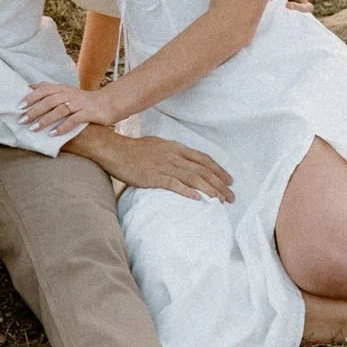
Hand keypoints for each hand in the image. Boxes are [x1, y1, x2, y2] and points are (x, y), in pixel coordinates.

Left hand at [22, 80, 123, 135]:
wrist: (109, 103)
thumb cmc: (84, 100)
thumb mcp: (66, 91)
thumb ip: (49, 89)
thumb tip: (30, 86)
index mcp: (63, 88)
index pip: (45, 90)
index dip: (31, 97)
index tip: (19, 106)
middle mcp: (70, 94)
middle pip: (50, 100)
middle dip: (35, 110)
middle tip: (22, 120)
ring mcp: (80, 103)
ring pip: (60, 110)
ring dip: (45, 120)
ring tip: (33, 129)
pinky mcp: (88, 113)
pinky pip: (73, 120)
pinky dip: (62, 127)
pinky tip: (52, 134)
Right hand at [70, 129, 233, 201]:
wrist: (114, 150)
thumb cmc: (134, 150)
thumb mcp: (158, 146)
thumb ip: (173, 154)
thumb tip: (185, 163)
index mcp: (176, 147)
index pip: (203, 159)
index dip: (218, 170)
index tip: (230, 181)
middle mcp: (173, 155)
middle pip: (202, 170)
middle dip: (219, 184)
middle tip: (231, 197)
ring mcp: (164, 165)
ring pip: (193, 178)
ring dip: (209, 190)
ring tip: (220, 201)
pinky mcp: (154, 176)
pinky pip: (174, 184)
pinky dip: (188, 192)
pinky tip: (198, 199)